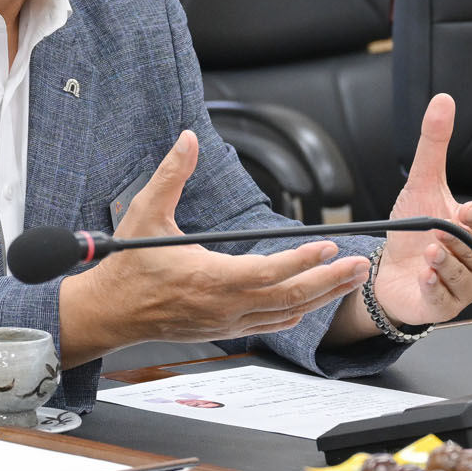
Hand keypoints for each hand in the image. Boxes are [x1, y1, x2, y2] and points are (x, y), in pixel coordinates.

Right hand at [57, 130, 371, 361]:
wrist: (111, 312)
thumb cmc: (128, 266)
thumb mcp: (145, 213)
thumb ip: (171, 175)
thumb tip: (188, 140)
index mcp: (208, 278)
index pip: (268, 272)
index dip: (302, 260)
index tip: (328, 246)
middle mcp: (223, 306)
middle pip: (290, 298)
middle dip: (330, 282)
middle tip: (360, 266)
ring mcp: (227, 322)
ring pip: (286, 315)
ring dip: (322, 298)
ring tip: (350, 280)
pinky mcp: (225, 330)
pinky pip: (271, 325)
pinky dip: (298, 313)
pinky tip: (313, 301)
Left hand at [365, 93, 471, 328]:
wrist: (390, 271)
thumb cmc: (413, 230)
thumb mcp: (421, 184)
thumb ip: (434, 146)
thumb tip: (443, 101)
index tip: (466, 209)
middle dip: (462, 243)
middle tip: (442, 233)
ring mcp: (462, 285)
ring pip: (466, 276)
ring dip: (448, 264)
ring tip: (431, 252)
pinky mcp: (443, 306)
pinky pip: (447, 299)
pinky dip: (438, 288)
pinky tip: (426, 276)